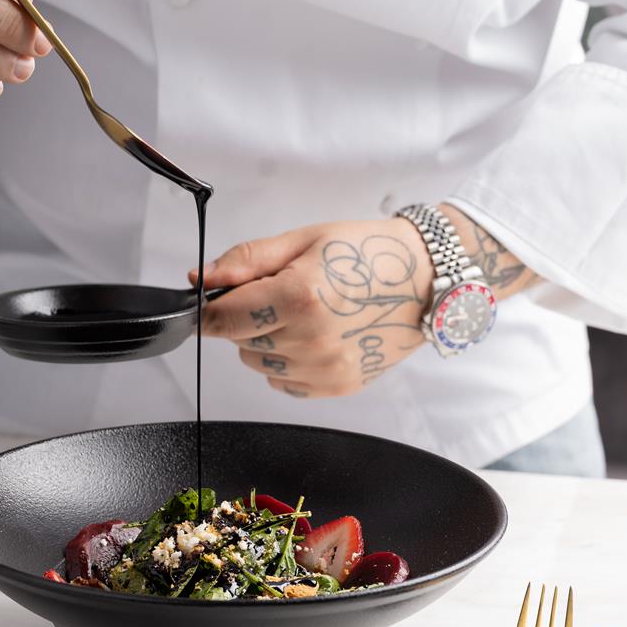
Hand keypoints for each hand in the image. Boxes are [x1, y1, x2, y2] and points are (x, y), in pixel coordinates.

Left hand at [189, 218, 434, 397]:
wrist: (425, 278)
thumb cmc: (368, 253)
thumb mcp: (302, 241)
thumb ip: (246, 262)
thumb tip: (201, 278)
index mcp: (299, 297)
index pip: (222, 319)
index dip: (207, 311)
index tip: (208, 303)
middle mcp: (311, 340)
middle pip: (239, 342)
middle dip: (247, 318)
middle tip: (279, 294)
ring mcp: (325, 368)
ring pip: (258, 364)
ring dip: (266, 342)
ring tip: (300, 314)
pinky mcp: (337, 386)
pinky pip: (284, 382)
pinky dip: (287, 362)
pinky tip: (313, 336)